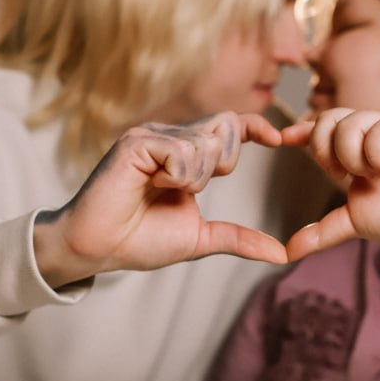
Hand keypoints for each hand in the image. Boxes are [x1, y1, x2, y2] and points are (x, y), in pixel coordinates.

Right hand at [34, 112, 286, 286]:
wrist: (98, 248)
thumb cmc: (140, 240)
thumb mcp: (201, 238)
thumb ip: (239, 238)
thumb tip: (280, 253)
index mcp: (186, 153)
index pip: (229, 127)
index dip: (255, 127)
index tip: (279, 139)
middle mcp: (170, 136)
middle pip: (226, 128)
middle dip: (223, 164)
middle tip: (191, 189)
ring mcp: (152, 135)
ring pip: (206, 144)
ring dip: (193, 179)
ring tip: (160, 190)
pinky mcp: (136, 141)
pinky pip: (181, 151)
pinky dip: (176, 176)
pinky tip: (150, 185)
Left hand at [280, 108, 379, 259]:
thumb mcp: (354, 222)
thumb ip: (322, 231)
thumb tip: (288, 251)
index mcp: (353, 154)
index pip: (323, 131)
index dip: (302, 131)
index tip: (284, 139)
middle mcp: (370, 138)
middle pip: (331, 118)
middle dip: (324, 145)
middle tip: (339, 173)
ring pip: (352, 120)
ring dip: (351, 152)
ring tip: (371, 176)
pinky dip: (375, 151)